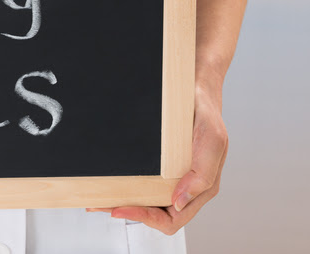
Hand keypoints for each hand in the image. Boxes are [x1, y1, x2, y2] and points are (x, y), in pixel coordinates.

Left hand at [87, 78, 228, 234]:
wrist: (196, 90)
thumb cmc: (207, 114)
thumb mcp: (212, 140)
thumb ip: (203, 175)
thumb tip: (179, 203)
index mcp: (202, 188)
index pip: (172, 219)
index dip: (146, 217)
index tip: (121, 208)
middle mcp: (186, 187)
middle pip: (155, 214)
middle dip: (127, 211)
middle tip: (99, 204)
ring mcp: (172, 177)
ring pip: (147, 201)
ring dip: (122, 202)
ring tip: (97, 199)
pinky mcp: (161, 165)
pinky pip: (143, 183)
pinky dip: (124, 186)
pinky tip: (107, 182)